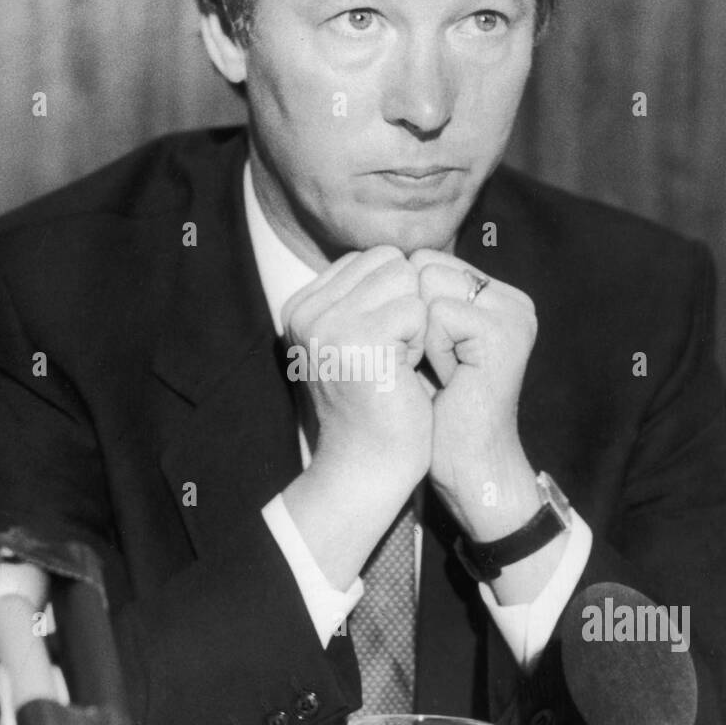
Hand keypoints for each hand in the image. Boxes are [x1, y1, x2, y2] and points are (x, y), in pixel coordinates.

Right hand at [281, 247, 431, 587]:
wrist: (368, 467)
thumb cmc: (378, 406)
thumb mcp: (360, 341)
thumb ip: (366, 297)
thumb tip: (403, 256)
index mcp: (301, 307)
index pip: (370, 258)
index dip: (394, 298)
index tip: (382, 347)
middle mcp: (306, 310)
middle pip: (388, 260)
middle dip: (407, 302)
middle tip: (395, 354)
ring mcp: (328, 323)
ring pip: (404, 278)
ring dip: (417, 320)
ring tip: (398, 361)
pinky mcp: (358, 339)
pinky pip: (417, 308)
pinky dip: (424, 340)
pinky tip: (405, 372)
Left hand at [409, 249, 540, 542]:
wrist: (464, 465)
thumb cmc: (432, 412)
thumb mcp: (419, 344)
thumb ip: (411, 300)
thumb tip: (368, 262)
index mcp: (494, 296)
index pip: (424, 260)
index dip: (403, 306)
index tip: (419, 353)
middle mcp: (509, 298)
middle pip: (424, 264)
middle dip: (409, 315)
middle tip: (430, 364)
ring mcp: (511, 312)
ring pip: (428, 283)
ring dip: (419, 332)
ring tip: (441, 370)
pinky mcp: (503, 332)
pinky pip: (438, 314)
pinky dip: (431, 349)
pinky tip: (449, 379)